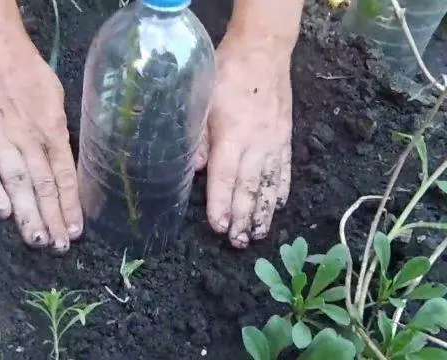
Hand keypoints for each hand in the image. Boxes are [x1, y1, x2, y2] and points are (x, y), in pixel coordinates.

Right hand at [0, 14, 81, 252]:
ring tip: (37, 241)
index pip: (66, 174)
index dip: (72, 204)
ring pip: (17, 182)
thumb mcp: (52, 93)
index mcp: (52, 127)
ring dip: (28, 214)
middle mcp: (28, 137)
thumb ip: (56, 128)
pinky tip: (2, 214)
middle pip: (44, 185)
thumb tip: (62, 157)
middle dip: (54, 219)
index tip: (76, 231)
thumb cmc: (21, 65)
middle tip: (59, 248)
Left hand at [197, 35, 292, 248]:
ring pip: (269, 184)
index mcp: (232, 136)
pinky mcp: (285, 137)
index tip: (219, 227)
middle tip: (240, 243)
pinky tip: (279, 205)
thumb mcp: (202, 100)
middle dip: (244, 218)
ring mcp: (274, 142)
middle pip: (249, 188)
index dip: (221, 205)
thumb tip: (193, 169)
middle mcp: (256, 144)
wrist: (263, 51)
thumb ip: (198, 137)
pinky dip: (281, 189)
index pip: (225, 178)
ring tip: (260, 234)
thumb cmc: (226, 74)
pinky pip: (284, 169)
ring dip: (264, 211)